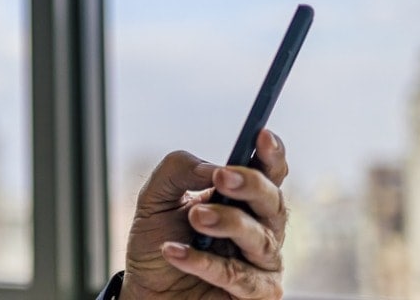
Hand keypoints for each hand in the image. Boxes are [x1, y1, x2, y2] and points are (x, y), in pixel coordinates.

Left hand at [120, 129, 287, 298]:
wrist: (145, 290)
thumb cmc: (157, 242)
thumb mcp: (155, 199)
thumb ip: (178, 171)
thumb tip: (211, 166)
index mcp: (243, 200)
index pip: (269, 173)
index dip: (271, 154)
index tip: (261, 135)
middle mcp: (261, 228)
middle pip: (274, 203)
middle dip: (251, 185)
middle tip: (222, 177)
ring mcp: (262, 263)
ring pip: (261, 239)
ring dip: (227, 223)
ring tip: (194, 217)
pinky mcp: (256, 294)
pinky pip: (239, 277)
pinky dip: (204, 262)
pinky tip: (174, 251)